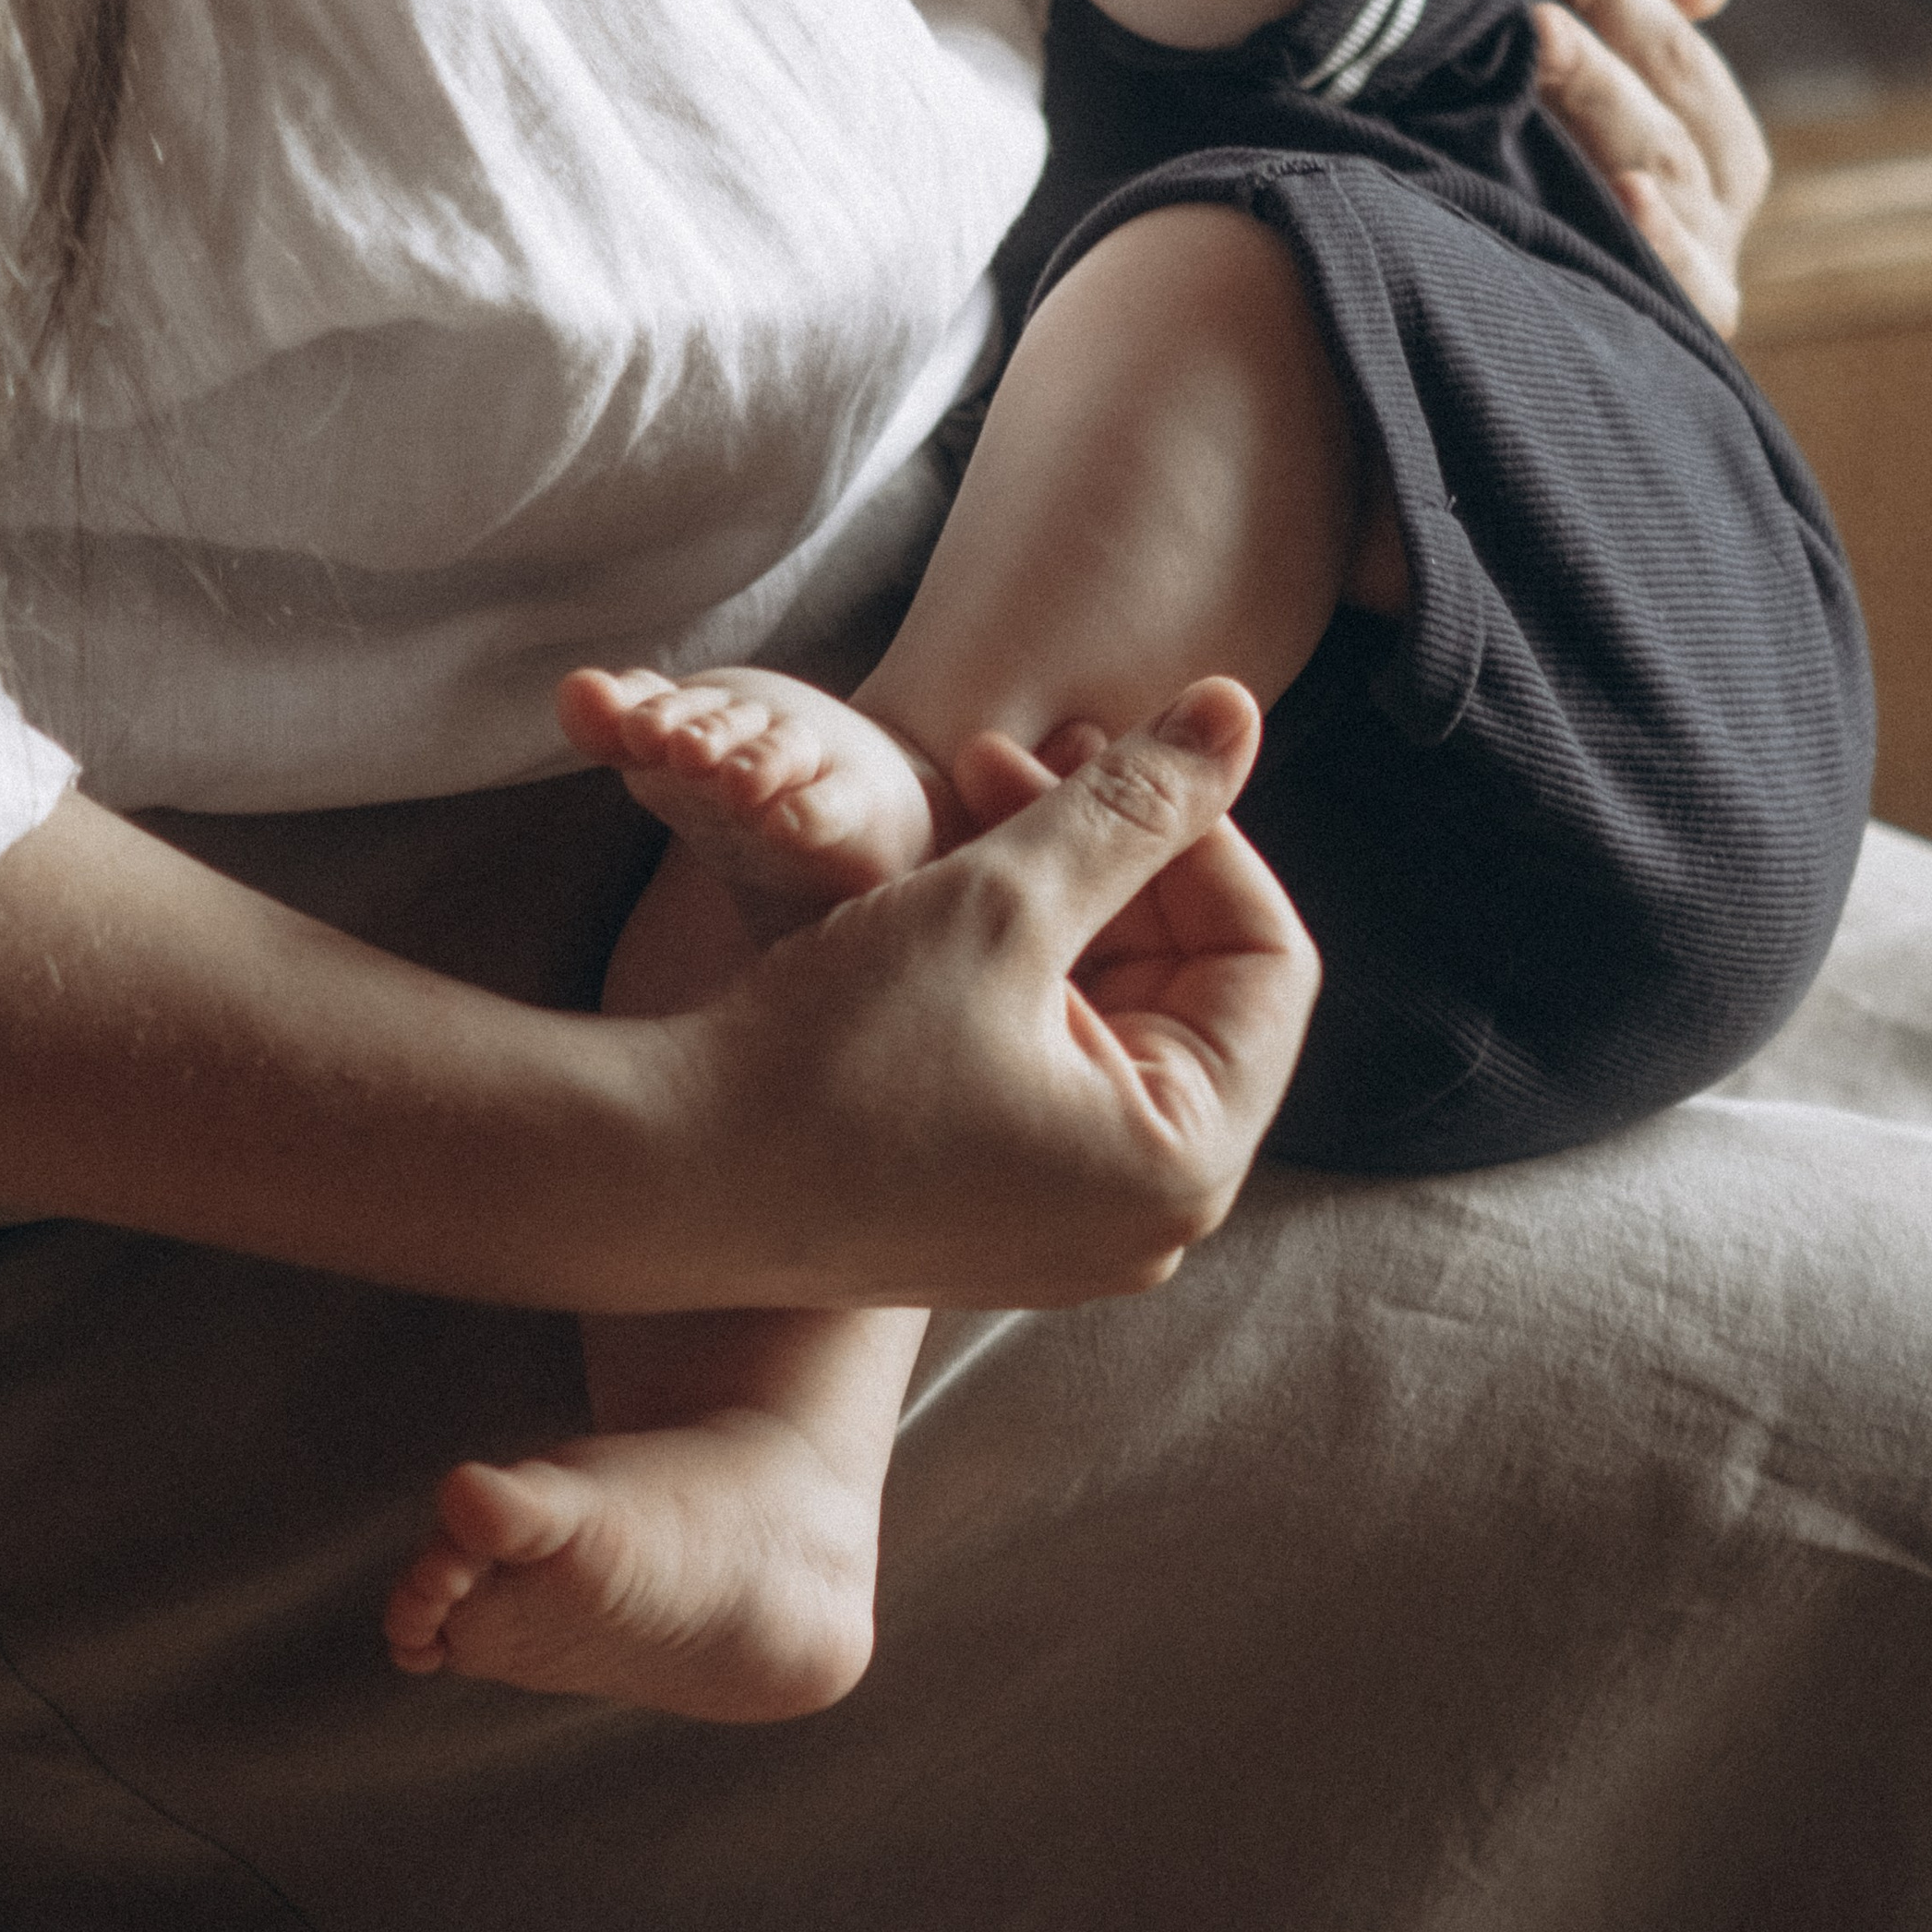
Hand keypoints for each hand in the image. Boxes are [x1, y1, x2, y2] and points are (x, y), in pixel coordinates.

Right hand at [674, 681, 1317, 1310]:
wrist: (665, 1177)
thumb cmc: (833, 1054)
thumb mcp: (1000, 900)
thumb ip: (1134, 803)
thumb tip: (1236, 711)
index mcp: (1185, 1159)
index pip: (1266, 955)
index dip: (1197, 827)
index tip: (1102, 740)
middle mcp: (1152, 1214)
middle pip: (1190, 980)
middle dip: (1110, 850)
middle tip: (1004, 753)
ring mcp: (1073, 1219)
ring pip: (1111, 1007)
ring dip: (1054, 891)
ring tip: (965, 796)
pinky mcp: (999, 1206)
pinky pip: (1049, 1058)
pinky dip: (1013, 963)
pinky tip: (941, 887)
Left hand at [1533, 0, 1768, 334]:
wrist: (1539, 306)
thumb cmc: (1574, 128)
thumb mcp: (1621, 30)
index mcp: (1714, 134)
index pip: (1672, 47)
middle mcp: (1712, 201)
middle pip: (1665, 110)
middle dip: (1598, 51)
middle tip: (1530, 6)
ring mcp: (1693, 268)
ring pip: (1658, 175)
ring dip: (1605, 109)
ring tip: (1548, 49)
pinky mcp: (1670, 325)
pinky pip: (1680, 284)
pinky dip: (1662, 243)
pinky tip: (1628, 199)